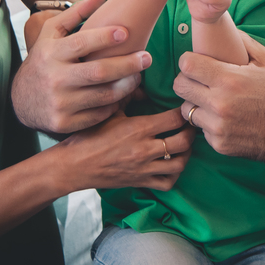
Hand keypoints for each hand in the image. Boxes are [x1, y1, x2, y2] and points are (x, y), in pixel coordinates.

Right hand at [11, 0, 151, 134]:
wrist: (20, 100)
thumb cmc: (44, 60)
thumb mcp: (51, 34)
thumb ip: (76, 14)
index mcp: (51, 53)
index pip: (82, 43)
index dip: (105, 37)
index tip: (126, 32)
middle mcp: (55, 78)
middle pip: (99, 72)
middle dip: (128, 64)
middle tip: (146, 58)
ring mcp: (60, 103)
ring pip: (104, 96)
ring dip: (127, 86)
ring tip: (138, 76)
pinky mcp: (65, 122)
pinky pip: (99, 114)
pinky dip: (115, 105)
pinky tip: (123, 94)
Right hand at [55, 109, 195, 192]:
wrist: (73, 166)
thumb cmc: (88, 136)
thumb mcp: (108, 112)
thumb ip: (127, 97)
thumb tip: (139, 81)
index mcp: (138, 128)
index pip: (174, 119)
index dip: (183, 111)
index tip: (183, 107)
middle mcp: (145, 149)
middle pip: (183, 142)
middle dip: (190, 132)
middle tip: (190, 125)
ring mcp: (144, 168)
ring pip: (179, 164)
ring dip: (186, 154)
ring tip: (184, 145)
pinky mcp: (140, 182)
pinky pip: (167, 183)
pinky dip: (174, 175)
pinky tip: (171, 165)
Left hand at [174, 32, 264, 160]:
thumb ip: (244, 42)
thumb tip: (226, 29)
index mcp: (229, 80)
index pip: (187, 65)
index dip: (188, 60)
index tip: (194, 61)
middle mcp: (219, 104)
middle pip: (179, 86)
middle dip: (186, 80)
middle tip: (198, 80)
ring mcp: (217, 126)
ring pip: (186, 109)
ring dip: (195, 103)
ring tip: (211, 100)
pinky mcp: (219, 144)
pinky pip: (200, 128)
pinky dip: (208, 123)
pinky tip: (224, 118)